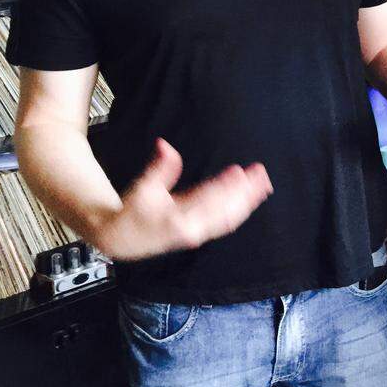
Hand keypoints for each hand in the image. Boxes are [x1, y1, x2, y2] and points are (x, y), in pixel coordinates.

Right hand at [93, 138, 271, 261]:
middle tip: (260, 173)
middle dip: (245, 192)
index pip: (206, 200)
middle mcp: (191, 229)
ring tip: (264, 183)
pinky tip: (252, 198)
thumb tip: (164, 145)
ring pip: (229, 218)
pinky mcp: (202, 234)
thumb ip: (159, 168)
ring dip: (248, 201)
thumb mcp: (141, 188)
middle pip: (224, 211)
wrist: (122, 241)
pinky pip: (226, 223)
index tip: (239, 171)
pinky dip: (241, 210)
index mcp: (176, 219)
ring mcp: (198, 234)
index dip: (224, 186)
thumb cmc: (132, 213)